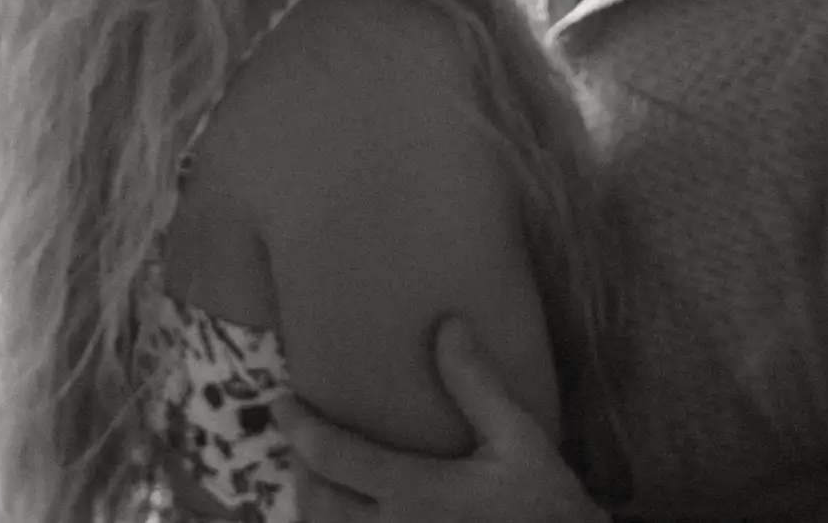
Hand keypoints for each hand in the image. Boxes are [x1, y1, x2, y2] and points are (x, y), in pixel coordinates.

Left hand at [277, 315, 605, 522]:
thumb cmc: (546, 504)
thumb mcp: (519, 438)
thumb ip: (477, 384)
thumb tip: (448, 324)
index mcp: (416, 493)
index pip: (334, 458)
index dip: (298, 427)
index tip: (281, 402)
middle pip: (318, 502)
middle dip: (301, 468)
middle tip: (300, 439)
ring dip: (313, 508)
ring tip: (316, 480)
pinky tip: (347, 516)